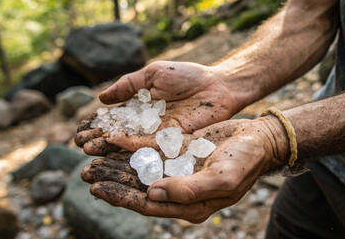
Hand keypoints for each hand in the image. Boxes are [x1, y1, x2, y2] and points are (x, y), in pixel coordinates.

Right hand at [75, 61, 238, 155]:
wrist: (217, 85)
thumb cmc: (187, 76)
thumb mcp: (153, 75)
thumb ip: (128, 86)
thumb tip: (101, 98)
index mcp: (142, 108)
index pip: (115, 119)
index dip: (98, 123)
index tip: (81, 127)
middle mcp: (148, 124)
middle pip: (119, 134)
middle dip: (99, 138)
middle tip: (79, 143)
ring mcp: (159, 134)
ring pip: (129, 143)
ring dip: (108, 146)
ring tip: (88, 149)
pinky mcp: (172, 141)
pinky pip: (148, 144)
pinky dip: (130, 144)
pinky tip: (113, 142)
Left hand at [81, 116, 288, 222]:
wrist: (259, 139)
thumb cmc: (245, 162)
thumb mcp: (222, 179)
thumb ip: (188, 190)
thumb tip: (153, 194)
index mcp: (190, 204)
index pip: (149, 205)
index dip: (122, 198)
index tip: (98, 189)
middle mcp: (179, 189)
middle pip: (139, 188)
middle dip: (112, 182)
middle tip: (85, 175)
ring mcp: (178, 169)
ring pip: (141, 169)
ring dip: (117, 166)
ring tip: (91, 161)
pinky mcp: (179, 150)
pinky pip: (151, 149)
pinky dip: (132, 146)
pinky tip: (114, 141)